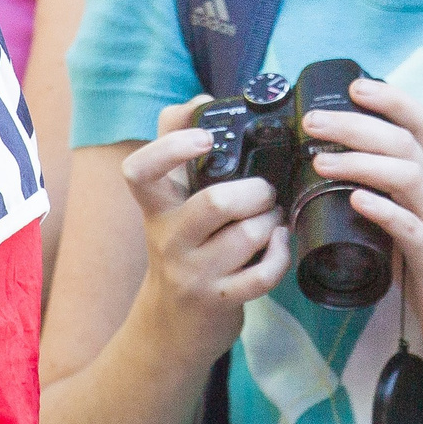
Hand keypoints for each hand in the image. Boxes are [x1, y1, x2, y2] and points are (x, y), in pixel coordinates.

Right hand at [120, 100, 289, 370]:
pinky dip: (281, 255)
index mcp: (155, 207)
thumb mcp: (170, 202)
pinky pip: (262, 275)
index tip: (205, 137)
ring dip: (272, 222)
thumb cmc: (181, 248)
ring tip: (274, 218)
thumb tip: (201, 98)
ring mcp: (193, 273)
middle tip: (265, 192)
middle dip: (255, 191)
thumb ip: (180, 148)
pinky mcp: (219, 301)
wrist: (171, 325)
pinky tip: (280, 244)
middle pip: (216, 202)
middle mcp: (167, 238)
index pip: (141, 171)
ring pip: (247, 236)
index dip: (171, 148)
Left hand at [301, 79, 422, 390]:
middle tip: (313, 121)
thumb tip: (348, 190)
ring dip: (362, 162)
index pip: (422, 126)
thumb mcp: (415, 235)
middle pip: (406, 140)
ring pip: (408, 174)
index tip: (353, 87)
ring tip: (321, 161)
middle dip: (357, 123)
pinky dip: (384, 210)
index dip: (392, 100)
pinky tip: (358, 202)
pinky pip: (412, 228)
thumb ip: (391, 208)